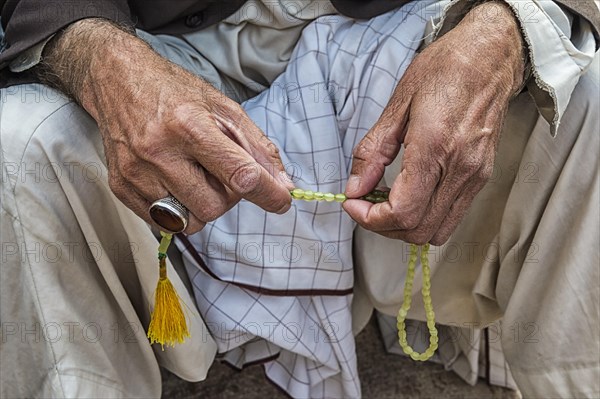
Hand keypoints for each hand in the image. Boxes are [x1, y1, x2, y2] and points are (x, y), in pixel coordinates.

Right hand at [40, 19, 292, 233]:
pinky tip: (173, 180)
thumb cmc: (175, 92)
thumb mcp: (224, 108)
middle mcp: (158, 151)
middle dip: (226, 197)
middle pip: (212, 207)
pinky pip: (163, 223)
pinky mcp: (120, 187)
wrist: (116, 80)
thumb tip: (283, 186)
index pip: (238, 174)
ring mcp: (135, 172)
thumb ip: (257, 148)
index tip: (281, 199)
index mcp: (189, 126)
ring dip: (202, 206)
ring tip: (194, 176)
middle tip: (219, 173)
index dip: (266, 192)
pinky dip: (178, 209)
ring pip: (188, 221)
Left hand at [343, 2, 524, 244]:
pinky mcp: (481, 178)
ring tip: (385, 201)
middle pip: (418, 230)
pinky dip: (424, 217)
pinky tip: (409, 195)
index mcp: (435, 147)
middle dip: (383, 226)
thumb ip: (373, 152)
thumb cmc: (446, 70)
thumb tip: (356, 187)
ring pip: (436, 231)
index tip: (353, 204)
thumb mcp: (398, 104)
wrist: (490, 57)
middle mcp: (460, 169)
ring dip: (404, 226)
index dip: (370, 218)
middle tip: (364, 204)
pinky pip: (451, 216)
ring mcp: (475, 177)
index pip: (402, 211)